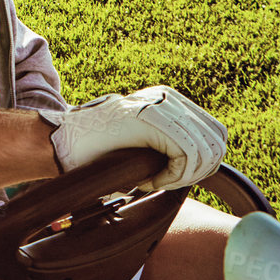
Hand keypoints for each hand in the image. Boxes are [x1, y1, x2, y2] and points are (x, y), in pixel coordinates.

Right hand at [37, 86, 226, 190]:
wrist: (63, 143)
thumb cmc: (98, 151)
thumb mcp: (142, 141)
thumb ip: (171, 143)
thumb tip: (207, 163)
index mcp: (167, 99)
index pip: (214, 132)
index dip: (204, 163)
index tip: (174, 178)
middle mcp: (167, 97)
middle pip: (216, 141)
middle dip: (198, 172)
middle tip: (166, 182)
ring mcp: (159, 104)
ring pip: (204, 150)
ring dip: (183, 177)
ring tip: (154, 181)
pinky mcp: (151, 118)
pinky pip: (186, 155)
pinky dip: (172, 177)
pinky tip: (148, 180)